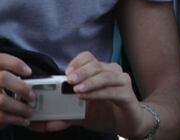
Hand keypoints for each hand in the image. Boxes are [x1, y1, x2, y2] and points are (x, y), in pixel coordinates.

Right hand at [0, 53, 33, 128]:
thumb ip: (14, 77)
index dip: (16, 64)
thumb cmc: (2, 90)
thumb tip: (39, 78)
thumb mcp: (5, 81)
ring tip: (30, 111)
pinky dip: (15, 119)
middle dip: (22, 87)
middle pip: (3, 78)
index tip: (29, 72)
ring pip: (2, 101)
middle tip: (32, 96)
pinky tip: (23, 120)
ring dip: (20, 107)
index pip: (0, 59)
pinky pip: (1, 117)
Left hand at [27, 52, 149, 136]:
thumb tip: (48, 124)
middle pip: (97, 65)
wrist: (128, 123)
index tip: (66, 73)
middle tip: (69, 81)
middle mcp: (113, 73)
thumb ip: (66, 116)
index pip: (89, 58)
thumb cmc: (106, 113)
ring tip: (77, 90)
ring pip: (106, 76)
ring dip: (91, 82)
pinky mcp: (128, 96)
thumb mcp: (82, 115)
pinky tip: (87, 97)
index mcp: (101, 72)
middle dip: (82, 71)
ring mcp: (122, 83)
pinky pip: (113, 91)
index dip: (78, 62)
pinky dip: (99, 93)